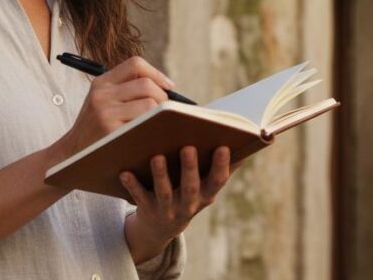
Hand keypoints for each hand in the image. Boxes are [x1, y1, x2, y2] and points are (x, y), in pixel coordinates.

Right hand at [59, 56, 174, 157]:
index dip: (157, 73)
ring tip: (160, 124)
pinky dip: (154, 129)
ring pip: (149, 105)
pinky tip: (154, 136)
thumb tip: (167, 87)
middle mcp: (102, 94)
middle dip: (163, 98)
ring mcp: (105, 113)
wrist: (70, 155)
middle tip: (167, 112)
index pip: (135, 64)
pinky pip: (144, 125)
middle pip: (146, 85)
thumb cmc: (95, 129)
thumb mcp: (102, 101)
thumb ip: (126, 90)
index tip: (169, 86)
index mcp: (101, 82)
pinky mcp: (110, 132)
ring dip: (161, 115)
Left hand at [120, 145, 240, 259]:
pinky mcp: (147, 210)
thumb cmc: (189, 195)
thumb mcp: (207, 186)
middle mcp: (189, 205)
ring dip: (160, 175)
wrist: (161, 228)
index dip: (221, 165)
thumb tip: (247, 144)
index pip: (217, 181)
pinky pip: (139, 197)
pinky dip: (132, 185)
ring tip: (156, 156)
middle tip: (188, 146)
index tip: (223, 146)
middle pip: (190, 186)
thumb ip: (224, 166)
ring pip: (164, 192)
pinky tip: (125, 172)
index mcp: (206, 195)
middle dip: (190, 168)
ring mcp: (168, 209)